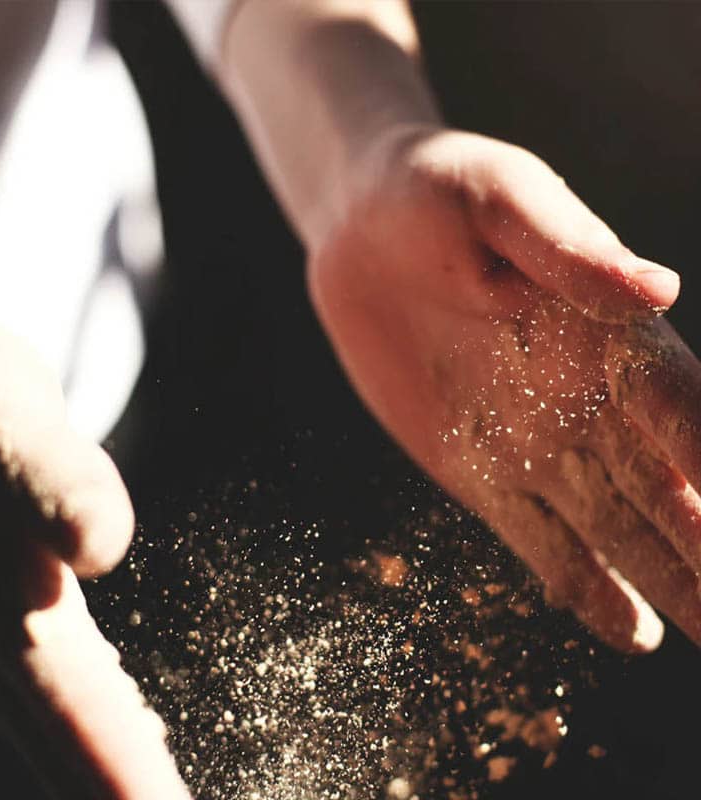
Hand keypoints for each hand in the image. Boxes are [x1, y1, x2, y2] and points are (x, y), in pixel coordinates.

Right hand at [0, 306, 189, 798]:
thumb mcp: (0, 409)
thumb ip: (51, 478)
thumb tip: (103, 545)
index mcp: (2, 598)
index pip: (84, 713)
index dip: (126, 778)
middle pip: (66, 744)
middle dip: (118, 793)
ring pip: (49, 730)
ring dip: (98, 777)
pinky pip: (47, 695)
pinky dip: (85, 735)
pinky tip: (110, 745)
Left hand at [309, 127, 700, 652]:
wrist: (363, 232)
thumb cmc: (440, 193)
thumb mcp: (501, 202)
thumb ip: (569, 252)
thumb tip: (658, 291)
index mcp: (610, 332)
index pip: (687, 409)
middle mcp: (588, 399)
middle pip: (669, 490)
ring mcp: (534, 441)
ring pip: (616, 528)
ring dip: (669, 584)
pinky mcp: (478, 469)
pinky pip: (538, 537)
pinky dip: (583, 584)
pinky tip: (631, 630)